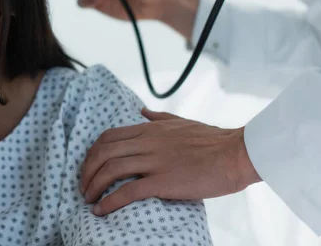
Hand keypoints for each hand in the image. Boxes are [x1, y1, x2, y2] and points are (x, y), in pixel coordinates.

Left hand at [80, 109, 261, 215]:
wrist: (236, 153)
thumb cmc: (213, 139)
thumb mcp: (180, 121)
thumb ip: (158, 116)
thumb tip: (141, 110)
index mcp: (149, 129)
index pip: (109, 137)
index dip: (92, 152)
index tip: (89, 166)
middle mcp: (147, 143)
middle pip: (103, 153)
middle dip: (87, 170)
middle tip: (84, 186)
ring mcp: (154, 161)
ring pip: (110, 170)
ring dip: (93, 186)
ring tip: (88, 200)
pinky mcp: (163, 181)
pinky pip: (128, 192)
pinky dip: (109, 202)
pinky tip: (101, 211)